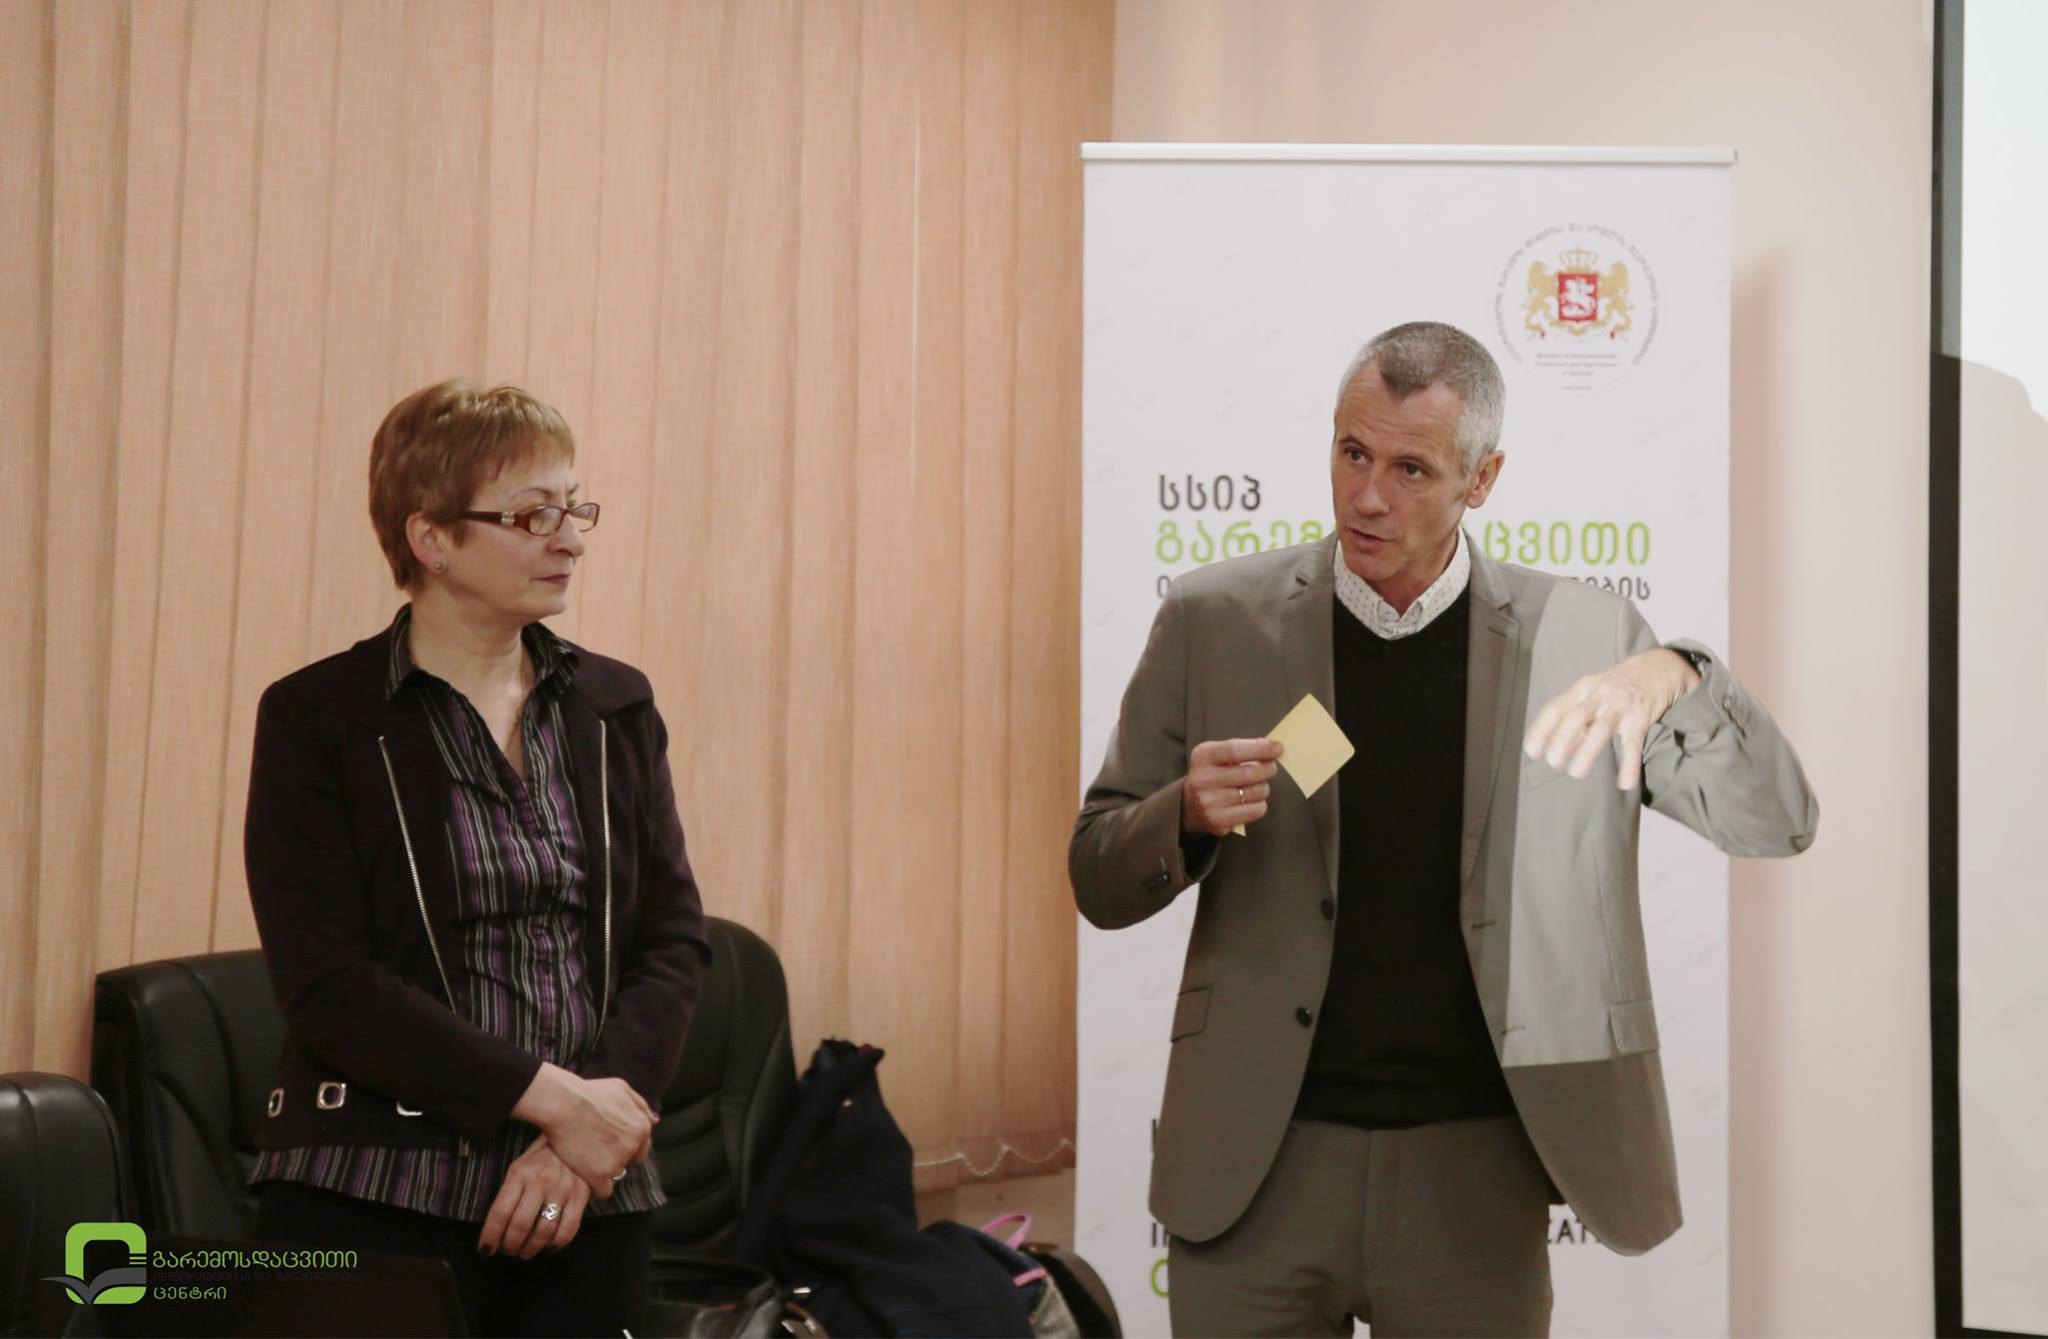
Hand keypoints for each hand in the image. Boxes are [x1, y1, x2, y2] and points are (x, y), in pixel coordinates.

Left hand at [477, 1138, 590, 1258]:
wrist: (577, 1137)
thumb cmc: (541, 1157)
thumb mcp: (519, 1167)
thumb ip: (509, 1194)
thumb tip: (498, 1228)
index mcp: (520, 1173)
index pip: (500, 1213)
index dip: (491, 1236)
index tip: (486, 1249)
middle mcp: (541, 1181)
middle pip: (520, 1226)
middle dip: (510, 1245)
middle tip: (508, 1251)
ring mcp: (562, 1189)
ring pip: (543, 1231)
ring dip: (531, 1248)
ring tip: (525, 1251)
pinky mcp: (581, 1195)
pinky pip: (568, 1230)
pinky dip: (556, 1244)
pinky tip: (549, 1246)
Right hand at [510, 1064, 654, 1196]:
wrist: (563, 1104)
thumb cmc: (589, 1093)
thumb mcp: (621, 1089)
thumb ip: (640, 1105)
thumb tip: (655, 1121)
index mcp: (642, 1127)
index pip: (640, 1148)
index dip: (623, 1147)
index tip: (606, 1143)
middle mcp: (633, 1145)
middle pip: (626, 1162)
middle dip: (614, 1158)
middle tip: (593, 1149)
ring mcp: (617, 1161)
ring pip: (614, 1175)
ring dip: (601, 1170)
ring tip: (583, 1156)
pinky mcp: (600, 1175)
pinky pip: (603, 1191)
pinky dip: (594, 1186)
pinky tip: (583, 1175)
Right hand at [1181, 738, 1284, 836]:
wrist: (1190, 805)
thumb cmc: (1213, 774)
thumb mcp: (1218, 755)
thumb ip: (1242, 749)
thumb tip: (1274, 748)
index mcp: (1203, 756)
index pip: (1234, 750)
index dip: (1260, 748)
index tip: (1277, 748)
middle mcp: (1203, 779)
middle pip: (1249, 773)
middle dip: (1268, 769)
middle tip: (1270, 768)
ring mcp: (1209, 802)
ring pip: (1256, 792)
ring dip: (1263, 787)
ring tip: (1256, 786)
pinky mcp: (1218, 821)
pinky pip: (1255, 810)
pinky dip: (1260, 804)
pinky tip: (1251, 801)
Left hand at [1522, 648, 1699, 789]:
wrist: (1660, 667)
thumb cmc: (1619, 684)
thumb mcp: (1594, 693)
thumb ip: (1577, 719)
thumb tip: (1560, 747)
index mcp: (1583, 688)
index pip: (1556, 708)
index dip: (1541, 729)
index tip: (1531, 751)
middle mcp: (1599, 695)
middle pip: (1576, 717)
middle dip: (1561, 740)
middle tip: (1552, 763)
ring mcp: (1621, 706)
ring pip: (1601, 729)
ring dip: (1587, 751)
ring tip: (1576, 773)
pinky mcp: (1641, 717)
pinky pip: (1633, 743)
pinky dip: (1629, 764)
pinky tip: (1625, 783)